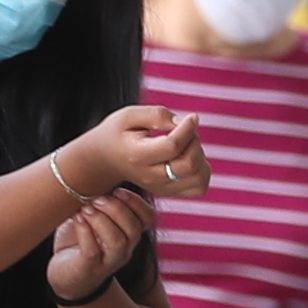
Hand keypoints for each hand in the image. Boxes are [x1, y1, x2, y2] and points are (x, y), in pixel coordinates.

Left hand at [45, 191, 151, 303]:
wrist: (65, 277)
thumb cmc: (80, 243)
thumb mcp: (92, 218)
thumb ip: (99, 201)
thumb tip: (96, 173)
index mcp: (129, 235)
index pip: (148, 219)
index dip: (137, 202)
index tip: (118, 190)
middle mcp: (124, 250)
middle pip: (134, 229)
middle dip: (117, 209)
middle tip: (97, 199)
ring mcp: (107, 262)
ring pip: (118, 241)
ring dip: (102, 220)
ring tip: (86, 209)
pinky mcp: (89, 270)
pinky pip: (93, 251)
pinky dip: (85, 232)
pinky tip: (77, 219)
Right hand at [74, 104, 208, 205]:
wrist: (105, 160)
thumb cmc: (118, 134)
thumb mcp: (129, 115)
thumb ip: (156, 115)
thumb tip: (183, 122)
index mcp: (138, 156)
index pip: (173, 146)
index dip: (188, 128)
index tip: (192, 117)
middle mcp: (150, 177)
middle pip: (189, 163)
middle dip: (195, 141)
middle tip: (185, 130)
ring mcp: (161, 188)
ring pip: (198, 177)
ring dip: (200, 155)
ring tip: (186, 144)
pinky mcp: (169, 192)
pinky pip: (199, 186)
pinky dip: (202, 170)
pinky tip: (189, 157)